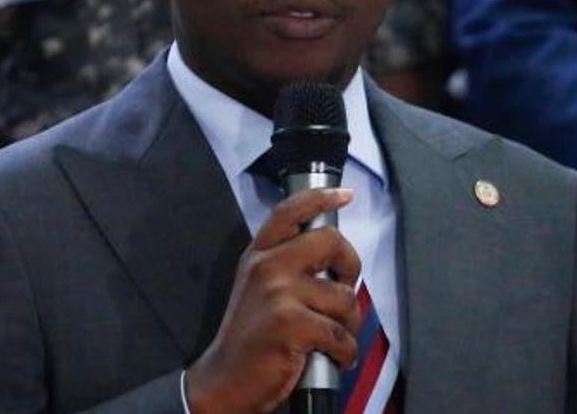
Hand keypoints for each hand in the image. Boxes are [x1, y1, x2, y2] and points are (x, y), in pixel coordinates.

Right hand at [187, 188, 361, 413]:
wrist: (224, 380)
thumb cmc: (248, 339)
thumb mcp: (256, 288)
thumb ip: (284, 265)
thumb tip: (331, 259)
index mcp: (258, 255)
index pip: (290, 212)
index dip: (321, 198)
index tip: (344, 195)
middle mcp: (267, 266)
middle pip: (330, 242)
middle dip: (351, 267)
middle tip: (344, 289)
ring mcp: (280, 293)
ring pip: (345, 297)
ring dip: (348, 324)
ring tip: (332, 338)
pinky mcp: (292, 324)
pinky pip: (341, 334)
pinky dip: (345, 352)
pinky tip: (334, 358)